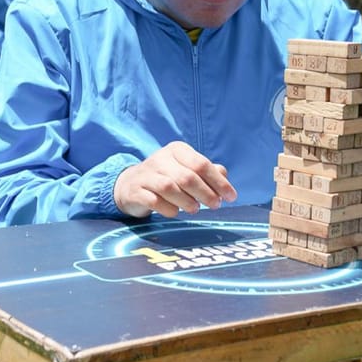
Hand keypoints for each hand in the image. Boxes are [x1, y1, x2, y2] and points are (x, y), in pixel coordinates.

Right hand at [113, 141, 237, 217]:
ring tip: (195, 209)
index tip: (231, 197)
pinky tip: (175, 212)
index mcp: (177, 150)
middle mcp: (160, 159)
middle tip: (215, 205)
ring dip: (187, 201)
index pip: (201, 164)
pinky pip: (154, 201)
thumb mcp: (186, 169)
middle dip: (205, 193)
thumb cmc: (166, 176)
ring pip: (169, 188)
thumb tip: (224, 177)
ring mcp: (146, 174)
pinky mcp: (136, 190)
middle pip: (187, 177)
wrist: (130, 184)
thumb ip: (207, 171)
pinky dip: (168, 209)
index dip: (218, 182)